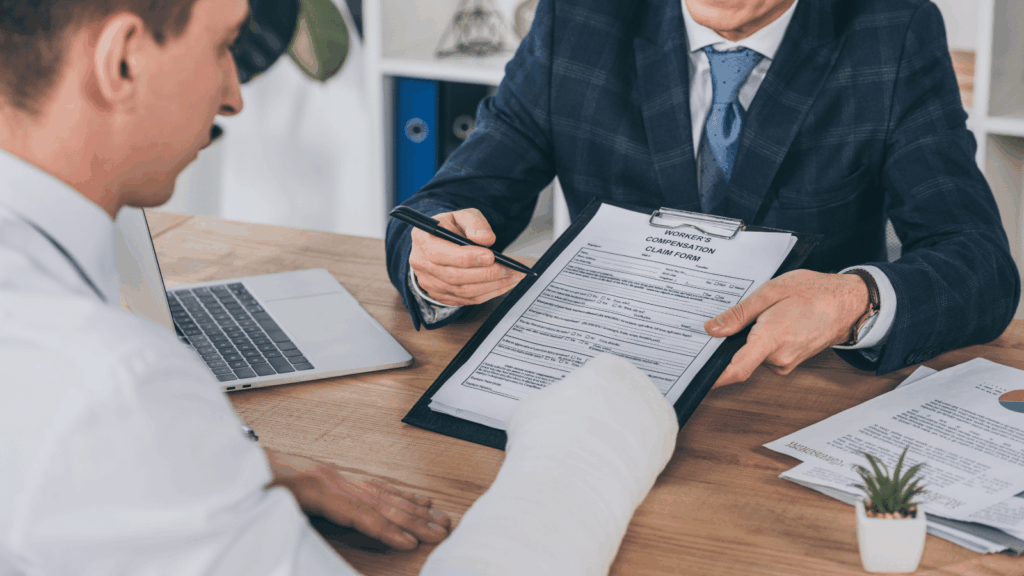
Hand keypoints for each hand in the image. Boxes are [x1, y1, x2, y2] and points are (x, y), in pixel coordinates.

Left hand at [264, 448, 451, 550]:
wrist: (235, 463)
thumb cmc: (247, 487)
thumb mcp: (264, 508)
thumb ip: (291, 520)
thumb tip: (309, 540)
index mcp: (316, 489)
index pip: (362, 514)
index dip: (387, 530)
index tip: (410, 543)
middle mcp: (332, 480)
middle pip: (381, 503)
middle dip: (414, 520)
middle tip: (441, 532)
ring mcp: (334, 476)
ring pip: (383, 494)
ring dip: (414, 509)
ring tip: (439, 519)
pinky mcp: (333, 476)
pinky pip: (373, 486)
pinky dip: (398, 494)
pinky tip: (416, 500)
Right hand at [408, 208, 525, 305]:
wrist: (441, 241)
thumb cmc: (451, 227)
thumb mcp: (463, 216)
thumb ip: (475, 223)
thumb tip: (486, 239)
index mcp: (423, 239)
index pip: (442, 254)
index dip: (468, 258)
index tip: (492, 256)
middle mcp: (422, 263)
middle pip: (455, 277)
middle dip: (487, 274)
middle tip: (511, 269)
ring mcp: (430, 283)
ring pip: (463, 291)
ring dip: (492, 286)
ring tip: (514, 276)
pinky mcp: (441, 295)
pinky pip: (467, 300)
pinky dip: (489, 293)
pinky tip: (504, 284)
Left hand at [704, 270, 869, 387]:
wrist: (848, 303)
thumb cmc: (814, 292)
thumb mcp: (771, 292)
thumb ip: (739, 314)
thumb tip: (713, 329)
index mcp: (771, 338)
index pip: (737, 369)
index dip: (716, 377)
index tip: (699, 379)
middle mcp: (779, 358)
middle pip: (741, 358)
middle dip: (734, 342)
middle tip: (737, 319)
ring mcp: (787, 362)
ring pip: (754, 356)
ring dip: (751, 339)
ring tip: (765, 314)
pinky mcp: (791, 362)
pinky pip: (767, 355)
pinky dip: (763, 342)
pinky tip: (774, 322)